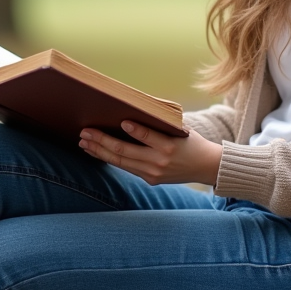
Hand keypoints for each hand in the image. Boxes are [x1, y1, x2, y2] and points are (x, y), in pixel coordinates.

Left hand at [79, 122, 221, 185]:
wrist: (206, 166)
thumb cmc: (190, 140)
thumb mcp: (179, 129)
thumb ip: (158, 122)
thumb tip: (130, 110)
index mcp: (169, 146)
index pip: (148, 136)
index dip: (135, 129)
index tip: (121, 121)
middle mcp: (159, 161)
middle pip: (125, 151)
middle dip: (102, 141)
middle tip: (85, 132)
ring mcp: (153, 173)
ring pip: (120, 161)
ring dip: (99, 151)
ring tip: (84, 142)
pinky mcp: (150, 179)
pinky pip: (125, 167)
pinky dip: (109, 158)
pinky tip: (96, 151)